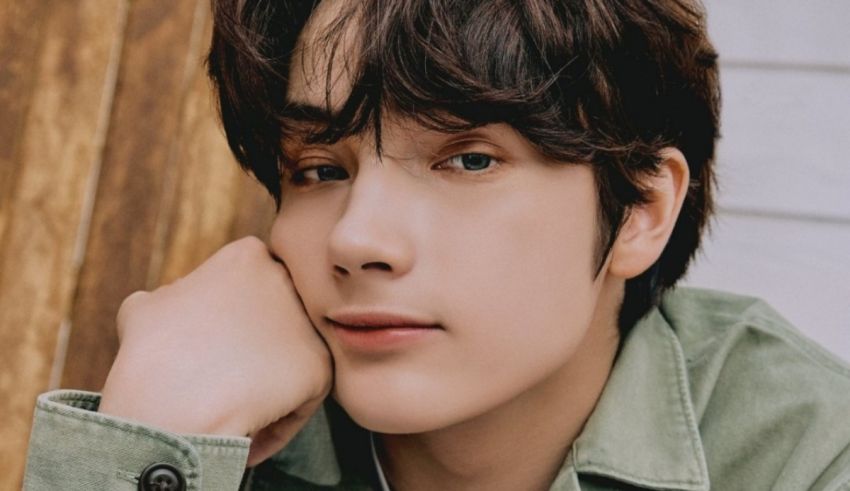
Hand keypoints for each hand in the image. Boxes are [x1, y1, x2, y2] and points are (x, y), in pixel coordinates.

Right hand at [99, 237, 332, 465]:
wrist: (166, 410)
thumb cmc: (149, 359)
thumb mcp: (144, 306)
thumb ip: (174, 295)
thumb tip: (183, 299)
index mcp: (246, 255)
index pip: (249, 287)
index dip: (227, 322)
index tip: (207, 350)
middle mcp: (286, 280)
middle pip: (275, 320)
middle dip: (254, 349)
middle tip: (224, 381)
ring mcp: (307, 323)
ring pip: (291, 358)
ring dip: (268, 384)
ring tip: (235, 411)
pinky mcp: (320, 366)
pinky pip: (303, 397)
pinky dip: (278, 420)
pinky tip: (249, 437)